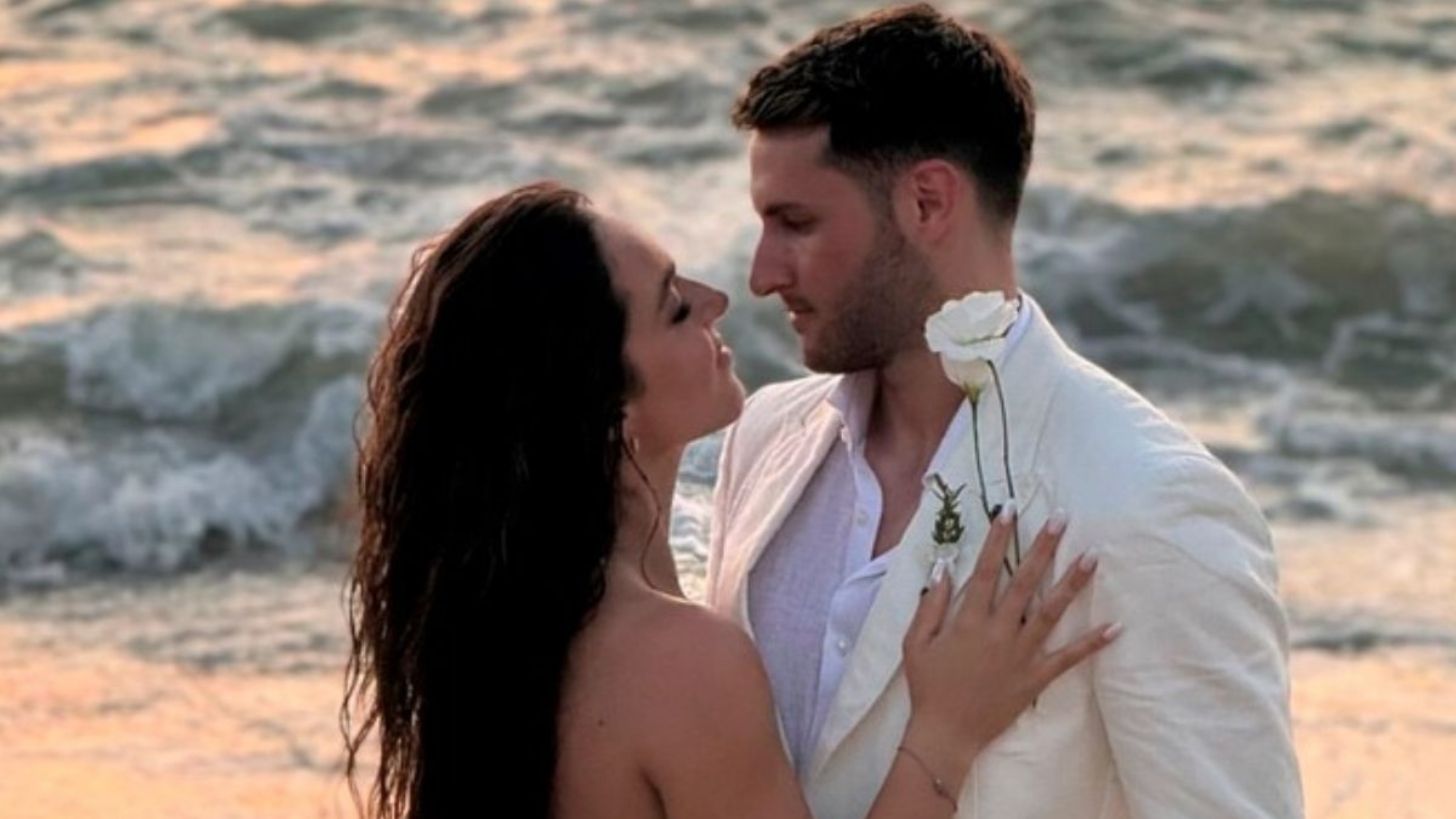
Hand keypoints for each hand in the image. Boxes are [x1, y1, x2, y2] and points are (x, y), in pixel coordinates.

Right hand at [900, 507, 1118, 775]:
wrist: (946, 734)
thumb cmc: (928, 686)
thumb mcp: (915, 642)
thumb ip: (931, 604)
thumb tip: (943, 566)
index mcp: (968, 620)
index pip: (985, 570)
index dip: (997, 538)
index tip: (1009, 510)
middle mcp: (998, 631)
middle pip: (1025, 582)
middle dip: (1043, 547)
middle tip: (1062, 518)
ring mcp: (1021, 654)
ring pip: (1051, 612)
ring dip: (1073, 583)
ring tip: (1092, 556)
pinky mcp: (1036, 677)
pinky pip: (1068, 658)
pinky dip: (1092, 643)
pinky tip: (1115, 626)